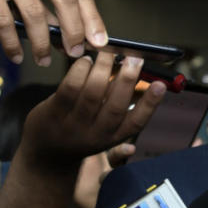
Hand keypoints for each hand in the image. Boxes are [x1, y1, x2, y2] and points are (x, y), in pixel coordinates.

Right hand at [0, 0, 106, 64]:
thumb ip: (49, 13)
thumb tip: (73, 41)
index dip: (92, 17)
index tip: (100, 42)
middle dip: (74, 29)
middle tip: (75, 53)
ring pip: (34, 11)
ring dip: (41, 41)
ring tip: (43, 60)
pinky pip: (4, 18)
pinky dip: (12, 42)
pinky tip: (16, 56)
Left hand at [18, 53, 164, 170]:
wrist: (47, 155)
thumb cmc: (80, 131)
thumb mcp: (103, 128)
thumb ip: (117, 103)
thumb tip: (133, 72)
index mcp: (113, 137)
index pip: (136, 122)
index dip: (150, 103)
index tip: (160, 84)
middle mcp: (96, 135)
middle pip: (115, 107)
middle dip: (127, 80)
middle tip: (135, 58)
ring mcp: (73, 126)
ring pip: (91, 95)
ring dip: (102, 70)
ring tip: (107, 53)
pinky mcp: (53, 115)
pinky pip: (69, 89)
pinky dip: (79, 71)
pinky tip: (85, 61)